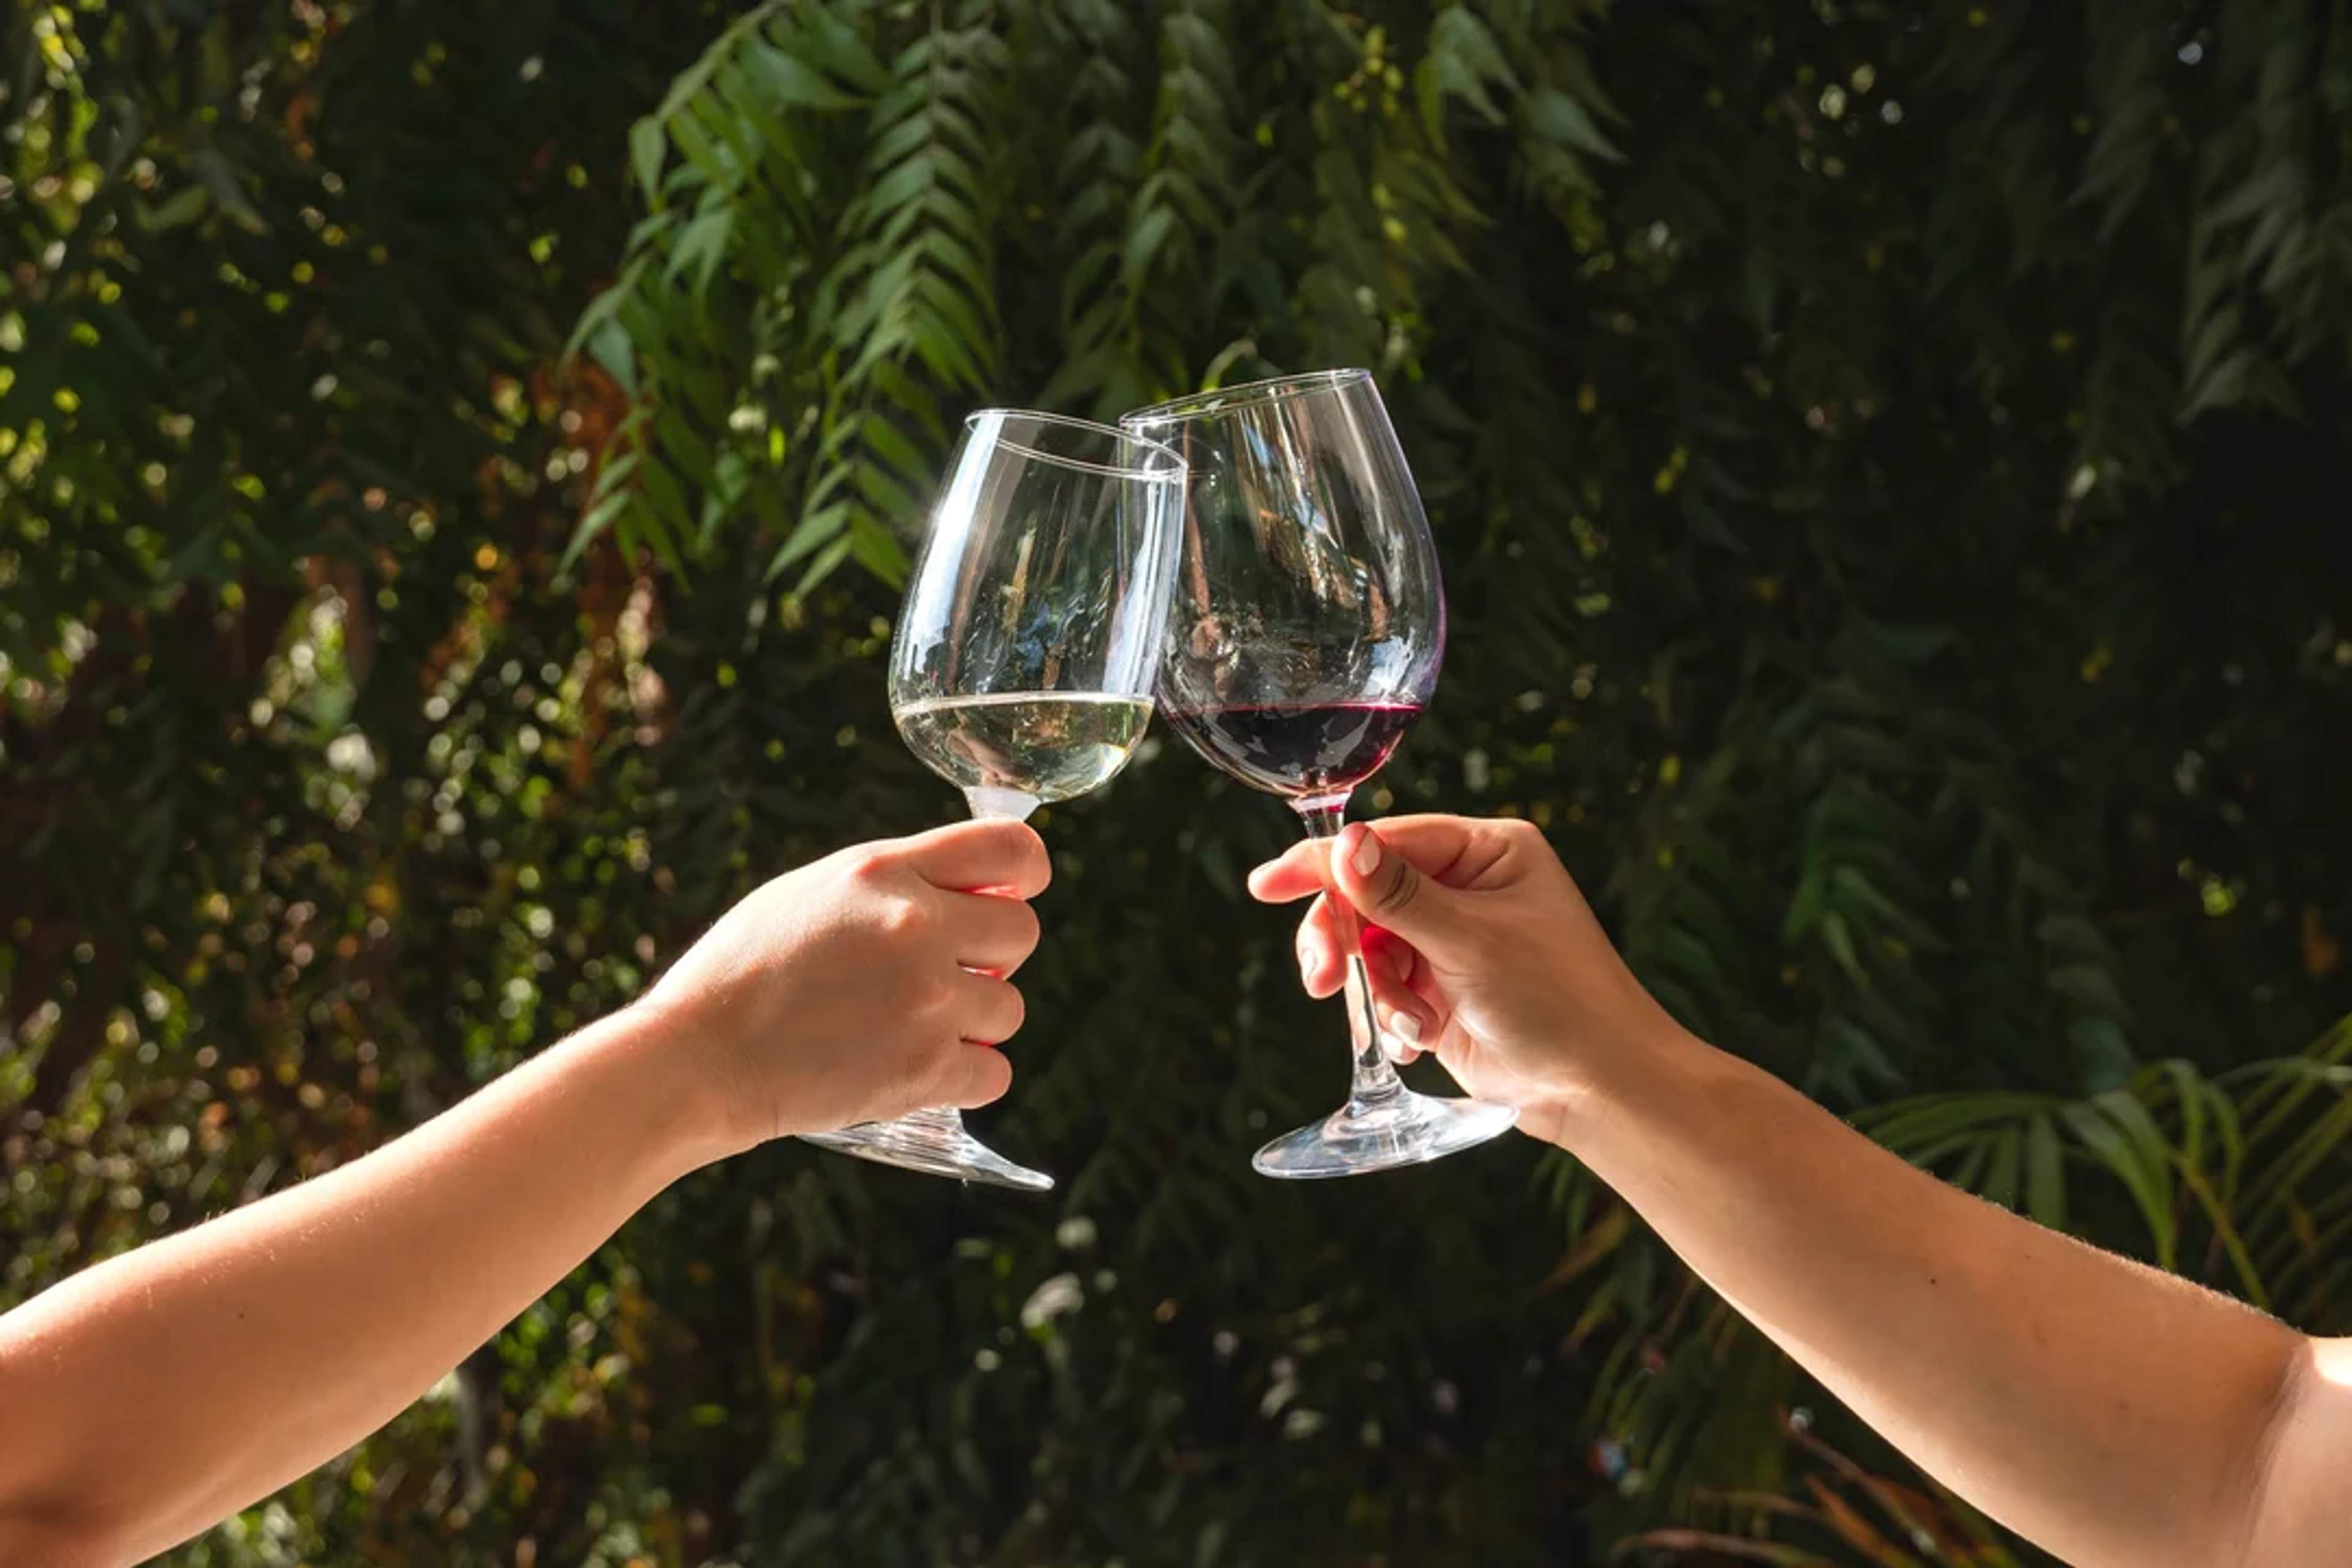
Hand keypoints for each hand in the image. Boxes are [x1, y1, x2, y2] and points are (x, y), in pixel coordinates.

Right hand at [643, 818, 1048, 1155]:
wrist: (697, 1059)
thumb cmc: (747, 970)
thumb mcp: (815, 889)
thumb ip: (899, 881)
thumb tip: (978, 889)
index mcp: (886, 872)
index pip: (1012, 850)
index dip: (1023, 875)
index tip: (1007, 895)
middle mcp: (916, 928)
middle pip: (1023, 932)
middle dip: (993, 955)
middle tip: (942, 975)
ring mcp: (925, 1002)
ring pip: (1010, 1009)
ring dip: (973, 1022)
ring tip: (909, 1026)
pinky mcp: (923, 1071)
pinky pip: (995, 1073)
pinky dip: (965, 1078)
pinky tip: (916, 1068)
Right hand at [1247, 815, 1681, 1143]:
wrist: (1600, 1089)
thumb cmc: (1560, 1002)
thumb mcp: (1472, 942)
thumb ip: (1398, 896)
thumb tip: (1343, 845)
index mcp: (1489, 852)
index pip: (1388, 841)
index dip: (1325, 863)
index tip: (1268, 884)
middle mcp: (1469, 887)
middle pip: (1367, 894)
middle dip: (1345, 939)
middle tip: (1324, 979)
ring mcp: (1454, 940)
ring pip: (1371, 947)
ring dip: (1378, 989)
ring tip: (1407, 1023)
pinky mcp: (1444, 990)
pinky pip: (1387, 990)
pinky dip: (1394, 1016)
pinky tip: (1422, 1039)